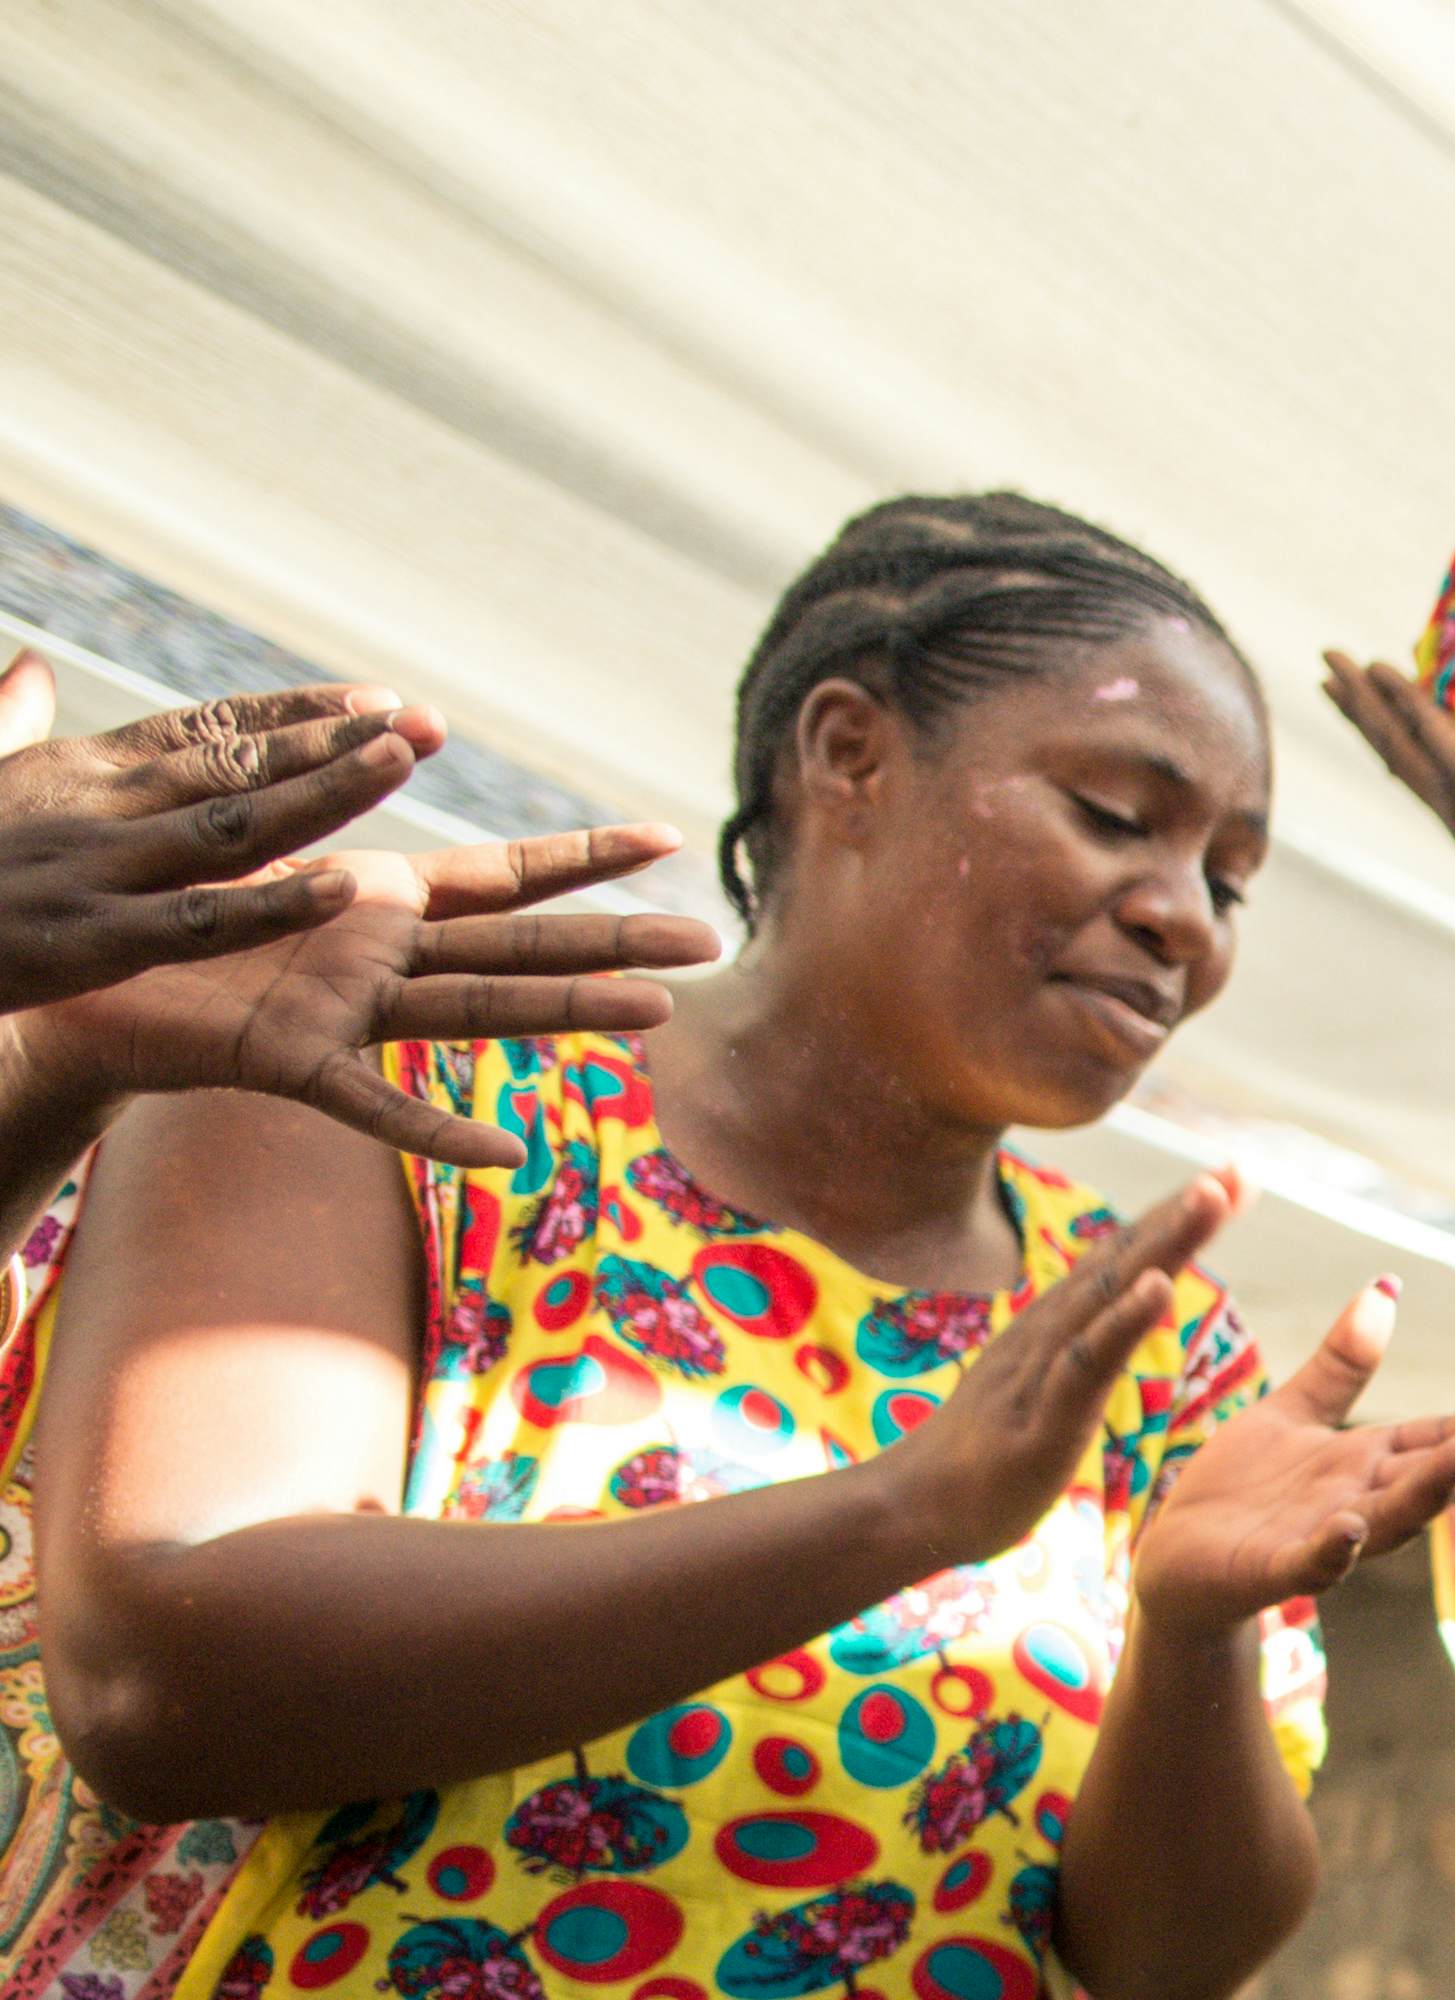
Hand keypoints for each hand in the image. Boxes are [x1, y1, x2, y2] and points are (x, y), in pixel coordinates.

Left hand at [0, 655, 714, 1160]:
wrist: (66, 981)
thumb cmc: (143, 905)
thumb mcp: (228, 829)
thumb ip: (283, 778)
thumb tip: (342, 715)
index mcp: (370, 895)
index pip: (500, 873)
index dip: (583, 855)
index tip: (664, 836)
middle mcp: (377, 956)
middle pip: (519, 945)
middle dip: (617, 938)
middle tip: (710, 940)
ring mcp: (344, 1013)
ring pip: (476, 1011)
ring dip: (568, 1013)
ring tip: (655, 1017)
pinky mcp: (286, 1061)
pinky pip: (370, 1102)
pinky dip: (437, 1128)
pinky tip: (507, 1151)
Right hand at [873, 1174, 1241, 1573]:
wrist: (913, 1508)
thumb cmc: (987, 1455)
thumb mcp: (1047, 1385)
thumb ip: (1083, 1339)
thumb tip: (1119, 1289)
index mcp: (1056, 1326)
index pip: (1125, 1260)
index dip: (1176, 1219)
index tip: (1233, 1177)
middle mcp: (1048, 1330)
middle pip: (1124, 1260)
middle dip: (1182, 1212)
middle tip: (1236, 1168)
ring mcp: (1042, 1369)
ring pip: (1109, 1293)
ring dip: (1162, 1242)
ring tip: (1209, 1196)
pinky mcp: (1042, 1417)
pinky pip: (1085, 1362)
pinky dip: (1122, 1321)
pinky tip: (1158, 1287)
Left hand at [1122, 1277, 1454, 1630]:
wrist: (1174, 1561)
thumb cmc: (1240, 1491)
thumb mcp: (1292, 1413)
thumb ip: (1342, 1363)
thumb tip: (1388, 1286)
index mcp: (1368, 1463)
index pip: (1441, 1438)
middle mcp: (1360, 1502)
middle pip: (1430, 1475)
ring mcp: (1323, 1540)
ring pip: (1390, 1519)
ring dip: (1429, 1492)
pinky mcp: (1273, 1571)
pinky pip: (1313, 1564)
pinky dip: (1335, 1549)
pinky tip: (1351, 1528)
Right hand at [1322, 650, 1454, 879]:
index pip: (1427, 770)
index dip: (1400, 738)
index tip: (1379, 712)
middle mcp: (1454, 804)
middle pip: (1392, 750)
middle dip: (1360, 715)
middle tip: (1328, 682)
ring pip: (1392, 734)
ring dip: (1360, 698)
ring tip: (1329, 667)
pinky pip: (1420, 718)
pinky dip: (1395, 691)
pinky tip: (1373, 666)